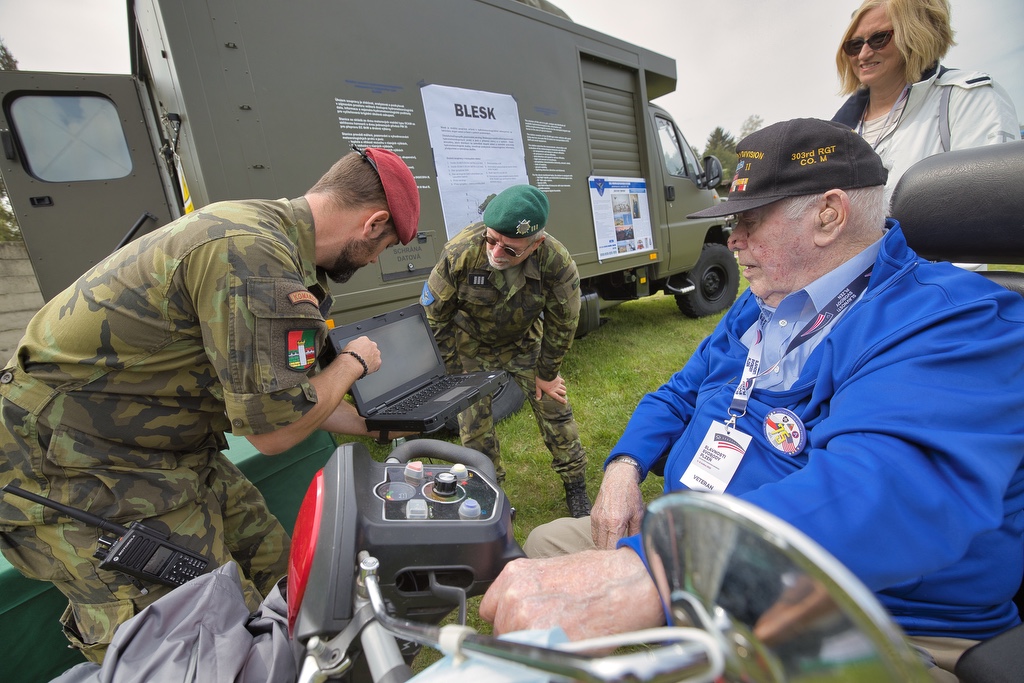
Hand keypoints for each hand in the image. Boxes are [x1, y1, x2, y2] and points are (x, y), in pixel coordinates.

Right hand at [342, 336, 380, 373]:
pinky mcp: (378, 362)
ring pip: (375, 356)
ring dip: (371, 359)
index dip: (362, 348)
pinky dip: (373, 367)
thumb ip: (355, 345)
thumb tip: (355, 348)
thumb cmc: (348, 355)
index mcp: (364, 339)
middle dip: (368, 353)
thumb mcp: (348, 346)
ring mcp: (376, 354)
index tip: (360, 352)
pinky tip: (367, 368)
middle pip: (372, 348)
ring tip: (363, 364)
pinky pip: (376, 365)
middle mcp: (372, 345)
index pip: (365, 342)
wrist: (352, 363)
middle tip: (362, 358)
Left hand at [478, 549, 663, 639]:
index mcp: (515, 574)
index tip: (518, 623)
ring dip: (534, 645)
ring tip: (560, 634)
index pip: (490, 609)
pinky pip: (533, 657)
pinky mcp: (542, 640)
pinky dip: (546, 654)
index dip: (506, 618)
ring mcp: (526, 619)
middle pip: (502, 630)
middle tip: (548, 628)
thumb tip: (518, 613)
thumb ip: (528, 591)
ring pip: (517, 646)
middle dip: (520, 632)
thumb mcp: (551, 572)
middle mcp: (514, 595)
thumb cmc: (598, 575)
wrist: (627, 584)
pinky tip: (564, 643)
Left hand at [535, 374, 567, 403]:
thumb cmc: (540, 380)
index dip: (562, 400)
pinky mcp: (559, 379)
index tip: (565, 402)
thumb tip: (537, 399)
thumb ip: (538, 393)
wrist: (545, 372)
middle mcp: (556, 388)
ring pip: (564, 388)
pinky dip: (563, 383)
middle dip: (563, 394)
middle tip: (562, 394)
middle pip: (563, 392)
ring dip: (564, 389)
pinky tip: (561, 382)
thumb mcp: (538, 387)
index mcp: (550, 391)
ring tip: (562, 389)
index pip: (557, 397)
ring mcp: (558, 384)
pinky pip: (563, 382)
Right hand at [591, 463, 644, 548]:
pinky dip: (600, 538)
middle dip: (611, 553)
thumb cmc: (631, 495)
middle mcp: (602, 522)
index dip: (617, 555)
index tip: (624, 557)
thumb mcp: (638, 514)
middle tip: (620, 555)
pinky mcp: (593, 515)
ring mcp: (596, 518)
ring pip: (597, 541)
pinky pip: (594, 533)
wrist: (618, 478)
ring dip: (605, 546)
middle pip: (603, 547)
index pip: (611, 548)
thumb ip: (636, 533)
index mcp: (615, 523)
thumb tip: (635, 546)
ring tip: (615, 547)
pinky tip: (610, 538)